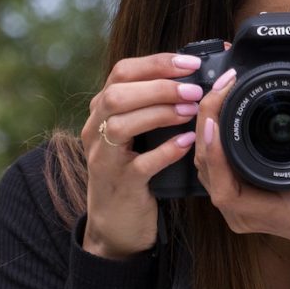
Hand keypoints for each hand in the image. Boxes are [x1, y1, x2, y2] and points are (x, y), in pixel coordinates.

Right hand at [81, 53, 203, 259]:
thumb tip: (192, 78)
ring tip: (191, 111)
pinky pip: (141, 164)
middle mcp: (95, 133)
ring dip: (160, 113)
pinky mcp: (120, 185)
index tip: (191, 64)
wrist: (114, 225)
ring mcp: (104, 160)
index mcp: (100, 114)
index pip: (120, 73)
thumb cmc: (129, 172)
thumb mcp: (132, 136)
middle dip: (158, 87)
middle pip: (116, 96)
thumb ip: (148, 107)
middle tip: (194, 90)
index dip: (156, 63)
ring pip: (121, 125)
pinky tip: (186, 142)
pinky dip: (166, 150)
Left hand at [194, 70, 289, 270]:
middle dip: (207, 125)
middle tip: (220, 89)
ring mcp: (232, 205)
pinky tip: (215, 117)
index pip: (225, 189)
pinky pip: (213, 166)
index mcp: (260, 214)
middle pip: (207, 167)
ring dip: (206, 129)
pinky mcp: (232, 195)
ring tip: (218, 95)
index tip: (213, 123)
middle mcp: (238, 212)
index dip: (215, 156)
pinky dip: (211, 140)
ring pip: (206, 165)